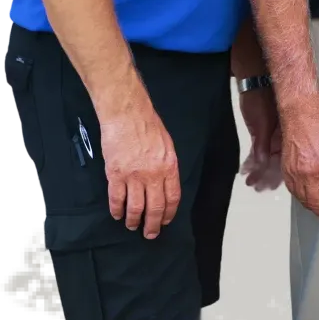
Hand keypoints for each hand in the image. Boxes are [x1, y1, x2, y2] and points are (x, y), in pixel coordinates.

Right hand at [99, 104, 180, 238]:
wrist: (128, 116)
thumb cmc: (149, 126)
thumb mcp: (167, 146)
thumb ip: (167, 166)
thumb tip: (165, 183)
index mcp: (169, 166)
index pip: (172, 197)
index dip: (168, 213)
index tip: (165, 221)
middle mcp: (153, 174)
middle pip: (155, 207)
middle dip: (153, 224)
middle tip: (150, 234)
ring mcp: (133, 176)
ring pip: (135, 207)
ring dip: (134, 220)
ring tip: (133, 226)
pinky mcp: (115, 175)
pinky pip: (117, 199)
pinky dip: (117, 210)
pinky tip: (117, 215)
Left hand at [239, 88, 282, 190]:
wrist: (254, 84)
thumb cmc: (261, 100)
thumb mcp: (262, 125)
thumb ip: (263, 145)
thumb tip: (263, 164)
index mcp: (284, 137)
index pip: (282, 160)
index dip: (276, 175)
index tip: (270, 186)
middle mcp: (278, 139)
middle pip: (275, 163)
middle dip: (267, 177)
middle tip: (260, 188)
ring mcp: (268, 137)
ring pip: (264, 160)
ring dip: (258, 171)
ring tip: (252, 183)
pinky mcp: (258, 135)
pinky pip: (256, 152)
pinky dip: (251, 162)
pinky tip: (246, 170)